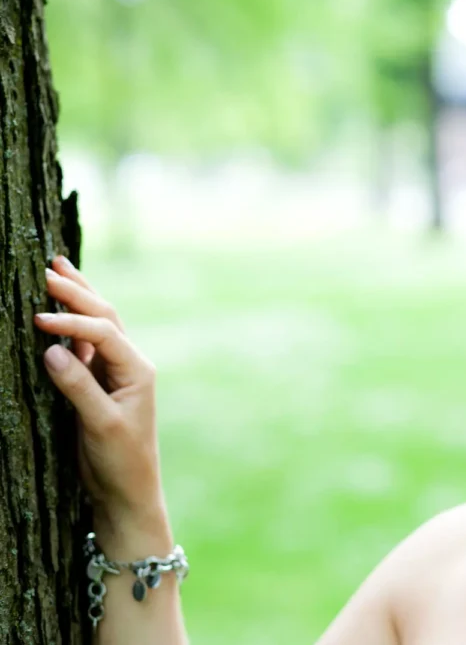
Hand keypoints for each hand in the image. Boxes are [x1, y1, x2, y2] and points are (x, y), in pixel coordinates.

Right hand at [34, 256, 167, 531]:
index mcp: (137, 370)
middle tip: (48, 267)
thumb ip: (78, 388)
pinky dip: (69, 325)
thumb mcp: (100, 426)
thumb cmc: (120, 461)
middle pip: (104, 317)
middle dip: (77, 291)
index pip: (103, 333)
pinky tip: (54, 310)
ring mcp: (114, 372)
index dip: (71, 322)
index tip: (36, 319)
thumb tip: (49, 350)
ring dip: (77, 299)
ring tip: (56, 270)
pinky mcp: (98, 383)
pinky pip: (83, 346)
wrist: (127, 491)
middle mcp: (129, 365)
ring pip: (95, 326)